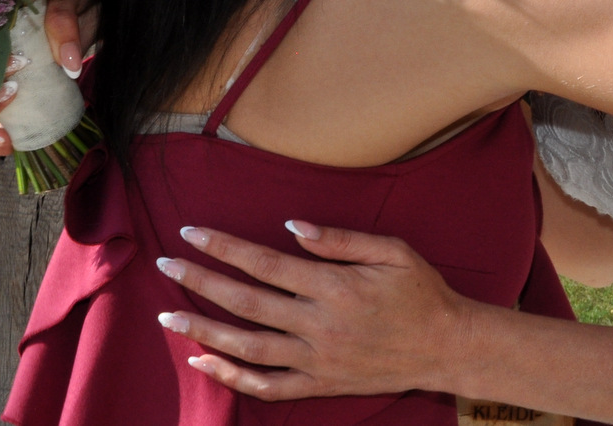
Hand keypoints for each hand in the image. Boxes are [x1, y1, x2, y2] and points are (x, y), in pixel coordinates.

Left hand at [153, 221, 469, 399]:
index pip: (264, 263)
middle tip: (165, 266)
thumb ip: (340, 239)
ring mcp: (317, 359)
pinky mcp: (321, 384)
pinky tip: (204, 362)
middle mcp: (319, 324)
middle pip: (246, 302)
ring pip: (247, 347)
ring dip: (204, 330)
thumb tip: (293, 226)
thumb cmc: (420, 292)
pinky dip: (232, 378)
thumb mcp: (391, 250)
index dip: (223, 247)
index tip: (191, 232)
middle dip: (199, 281)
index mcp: (333, 286)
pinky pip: (268, 386)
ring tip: (169, 316)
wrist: (447, 347)